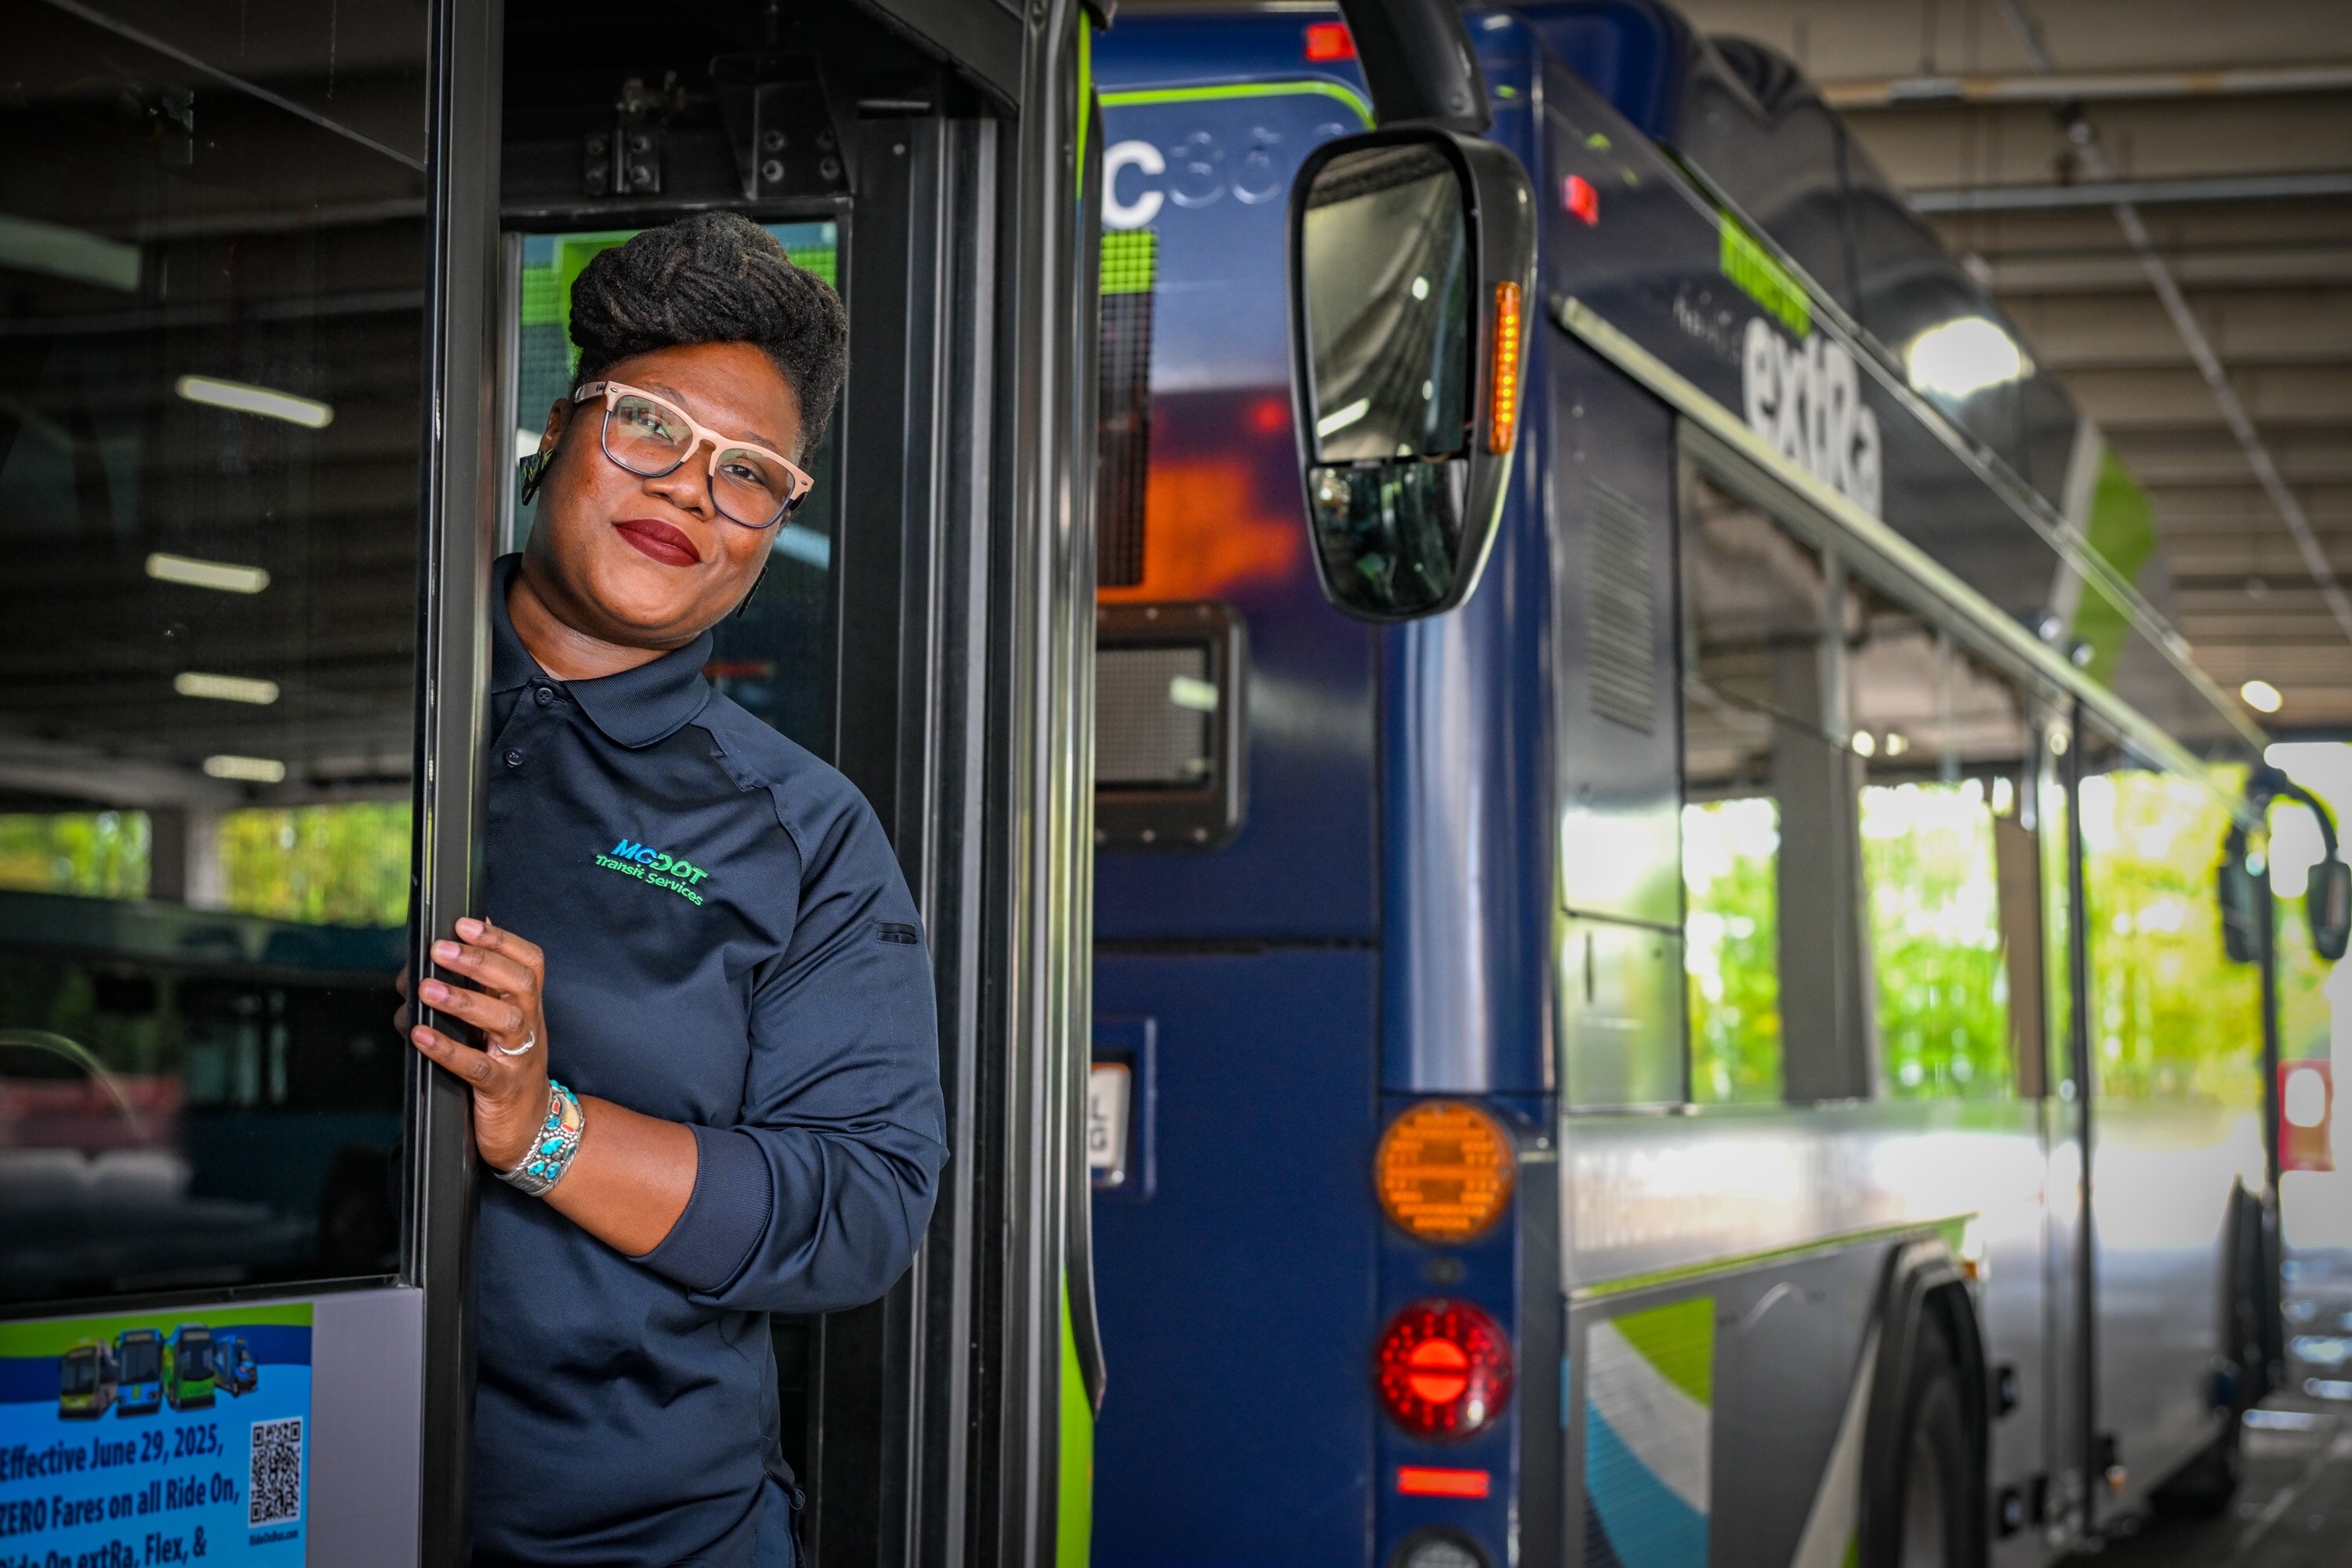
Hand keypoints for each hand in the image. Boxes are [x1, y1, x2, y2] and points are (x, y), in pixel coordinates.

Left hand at [405, 917, 553, 1173]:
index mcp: (528, 1007)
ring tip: (426, 990)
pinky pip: (477, 1067)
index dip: (501, 939)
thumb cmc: (506, 1071)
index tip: (464, 924)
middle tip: (439, 949)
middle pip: (519, 983)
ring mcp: (519, 1058)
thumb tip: (443, 952)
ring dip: (464, 1001)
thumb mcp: (497, 1028)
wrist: (530, 1130)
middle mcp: (529, 1026)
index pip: (529, 962)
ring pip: (503, 1020)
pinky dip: (447, 1049)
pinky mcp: (502, 1089)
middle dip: (480, 961)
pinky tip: (420, 1036)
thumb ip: (477, 991)